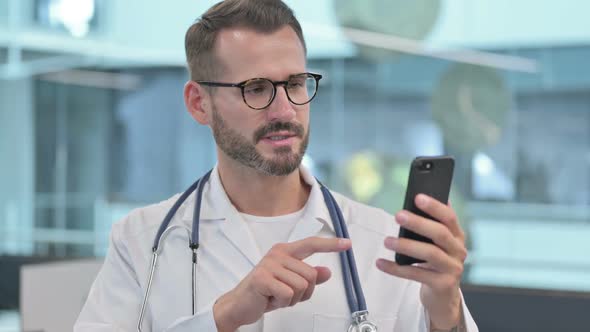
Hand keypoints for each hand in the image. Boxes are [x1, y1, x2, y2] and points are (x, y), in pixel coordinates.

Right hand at [213, 236, 351, 331]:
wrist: (240, 305)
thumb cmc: (265, 293)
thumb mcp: (291, 285)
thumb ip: (309, 277)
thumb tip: (327, 271)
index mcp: (285, 252)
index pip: (311, 244)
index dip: (330, 244)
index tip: (347, 243)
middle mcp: (278, 254)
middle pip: (311, 275)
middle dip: (304, 292)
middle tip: (286, 295)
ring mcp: (269, 265)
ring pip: (302, 285)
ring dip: (293, 299)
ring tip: (277, 296)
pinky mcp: (262, 278)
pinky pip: (289, 294)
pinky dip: (283, 302)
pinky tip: (271, 299)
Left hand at [376, 194, 466, 329]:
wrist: (443, 297)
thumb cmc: (434, 264)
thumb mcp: (436, 245)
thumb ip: (429, 226)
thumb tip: (413, 201)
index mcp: (457, 236)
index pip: (449, 217)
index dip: (435, 206)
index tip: (417, 197)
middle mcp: (458, 251)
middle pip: (440, 234)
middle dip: (418, 223)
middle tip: (398, 215)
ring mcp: (453, 269)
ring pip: (430, 254)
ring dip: (407, 246)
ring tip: (387, 241)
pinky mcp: (443, 285)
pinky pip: (417, 275)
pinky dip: (396, 269)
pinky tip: (381, 263)